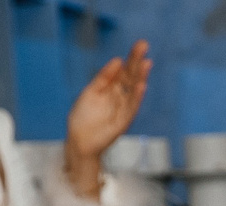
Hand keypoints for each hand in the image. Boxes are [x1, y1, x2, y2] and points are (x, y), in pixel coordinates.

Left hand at [64, 39, 151, 194]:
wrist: (79, 141)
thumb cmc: (83, 117)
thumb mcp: (91, 91)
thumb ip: (104, 77)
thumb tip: (118, 61)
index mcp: (112, 88)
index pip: (125, 70)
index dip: (132, 58)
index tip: (140, 45)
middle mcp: (120, 97)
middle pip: (131, 76)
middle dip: (137, 61)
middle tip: (144, 45)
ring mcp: (123, 109)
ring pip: (134, 90)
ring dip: (140, 76)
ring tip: (146, 63)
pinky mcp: (123, 121)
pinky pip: (132, 107)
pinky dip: (137, 96)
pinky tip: (141, 85)